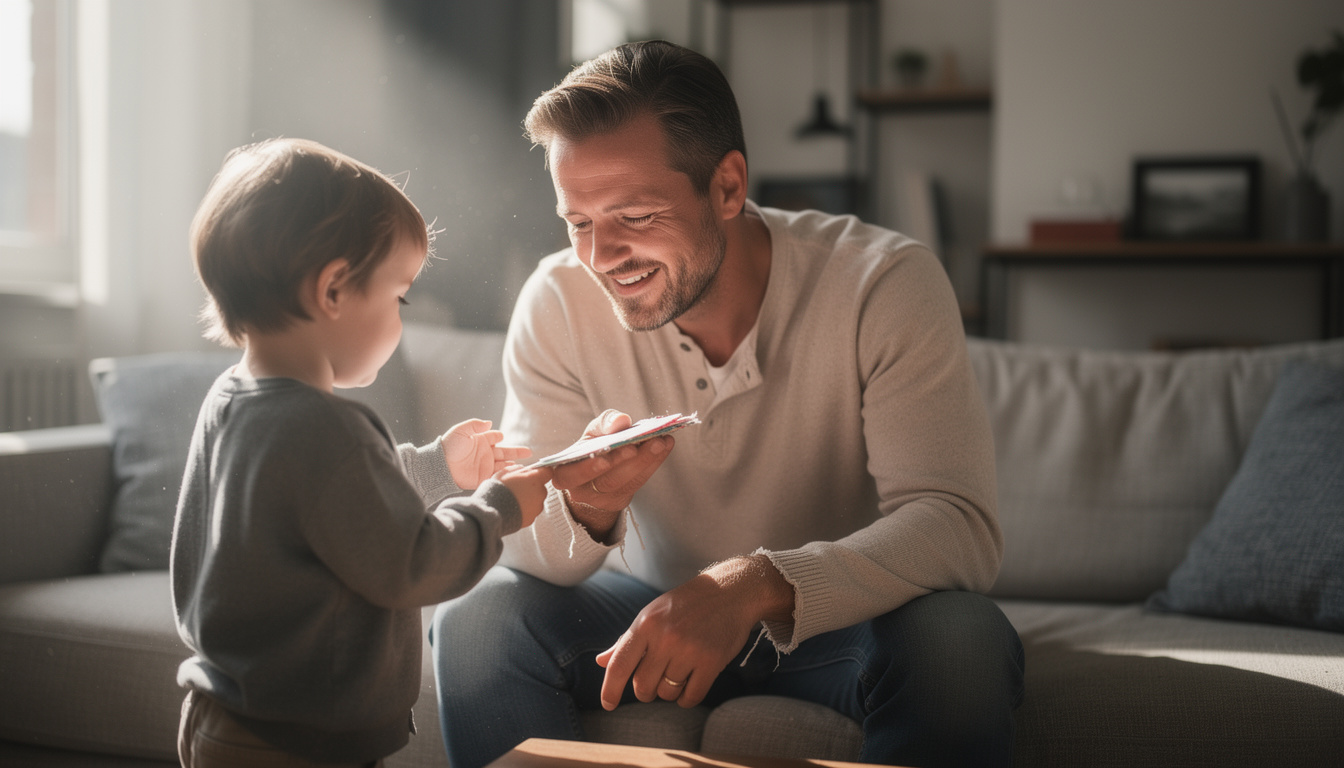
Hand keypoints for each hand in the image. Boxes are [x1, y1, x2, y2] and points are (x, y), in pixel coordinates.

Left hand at [441, 419, 530, 489]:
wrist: (440, 466)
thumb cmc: (449, 446)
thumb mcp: (461, 431)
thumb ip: (475, 425)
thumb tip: (490, 423)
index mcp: (480, 441)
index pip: (494, 437)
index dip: (498, 436)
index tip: (502, 437)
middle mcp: (485, 453)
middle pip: (504, 452)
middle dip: (516, 452)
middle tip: (529, 452)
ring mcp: (485, 466)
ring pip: (504, 464)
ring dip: (514, 464)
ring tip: (526, 466)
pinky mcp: (483, 477)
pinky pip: (498, 476)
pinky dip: (507, 475)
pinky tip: (515, 474)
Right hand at [496, 463, 552, 527]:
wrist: (491, 512)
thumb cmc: (497, 490)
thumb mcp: (505, 472)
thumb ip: (518, 469)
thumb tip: (522, 469)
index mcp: (535, 479)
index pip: (548, 472)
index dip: (541, 472)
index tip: (535, 473)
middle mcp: (540, 493)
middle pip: (541, 487)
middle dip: (532, 487)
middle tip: (518, 488)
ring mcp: (537, 507)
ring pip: (536, 500)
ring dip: (528, 499)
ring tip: (513, 500)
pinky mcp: (531, 519)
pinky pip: (530, 511)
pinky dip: (524, 510)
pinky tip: (513, 508)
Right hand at [549, 410, 673, 539]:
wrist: (596, 475)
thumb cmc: (592, 448)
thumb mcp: (593, 433)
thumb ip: (604, 423)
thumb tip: (621, 421)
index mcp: (565, 472)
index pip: (572, 475)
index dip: (588, 468)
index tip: (604, 457)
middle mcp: (581, 491)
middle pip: (605, 480)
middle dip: (624, 461)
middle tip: (639, 444)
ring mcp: (603, 499)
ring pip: (626, 482)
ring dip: (645, 460)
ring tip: (659, 441)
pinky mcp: (621, 499)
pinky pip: (639, 481)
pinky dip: (653, 462)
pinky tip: (664, 446)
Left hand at [594, 555, 794, 709]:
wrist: (730, 592)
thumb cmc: (686, 605)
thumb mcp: (652, 615)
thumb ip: (627, 641)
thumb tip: (601, 662)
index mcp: (645, 624)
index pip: (619, 664)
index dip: (610, 689)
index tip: (608, 704)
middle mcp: (665, 637)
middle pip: (642, 686)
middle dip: (646, 690)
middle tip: (656, 678)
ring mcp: (689, 650)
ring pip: (666, 693)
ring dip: (670, 690)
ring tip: (679, 671)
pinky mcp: (711, 661)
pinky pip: (691, 697)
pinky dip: (687, 697)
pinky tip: (691, 683)